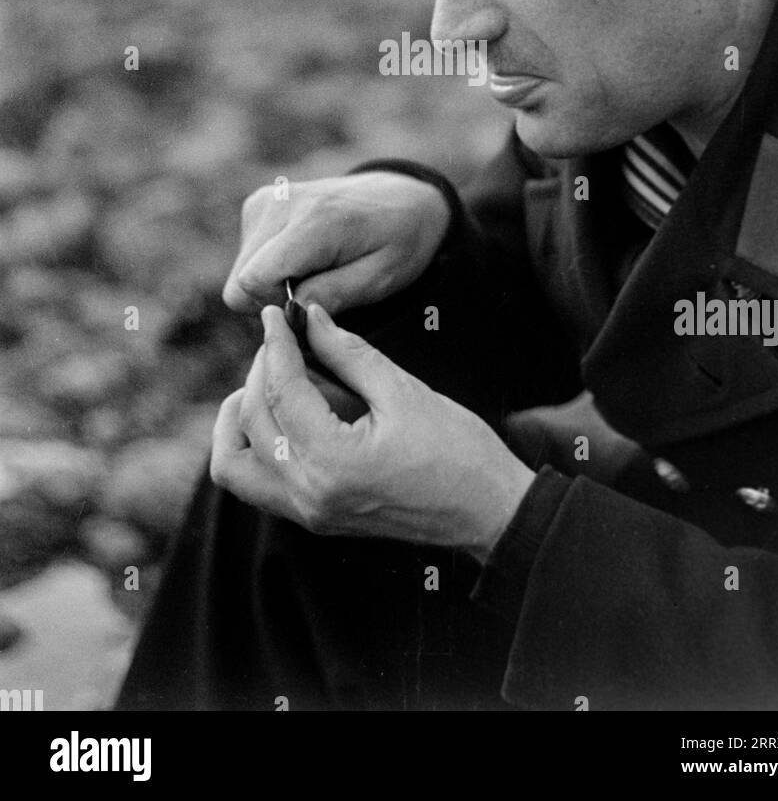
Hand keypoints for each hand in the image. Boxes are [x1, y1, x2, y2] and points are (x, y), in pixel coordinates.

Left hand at [210, 303, 534, 560]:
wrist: (488, 510)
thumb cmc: (457, 451)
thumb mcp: (403, 391)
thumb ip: (349, 353)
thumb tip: (313, 319)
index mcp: (333, 462)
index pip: (282, 392)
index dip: (276, 344)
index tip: (276, 314)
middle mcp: (309, 494)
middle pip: (253, 422)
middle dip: (261, 371)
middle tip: (285, 340)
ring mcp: (308, 513)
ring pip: (234, 465)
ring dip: (241, 417)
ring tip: (270, 380)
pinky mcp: (314, 517)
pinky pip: (257, 483)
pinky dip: (254, 446)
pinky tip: (282, 414)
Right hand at [222, 172, 450, 314]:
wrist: (400, 198)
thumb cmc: (398, 241)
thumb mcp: (381, 278)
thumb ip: (334, 295)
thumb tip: (289, 311)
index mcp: (315, 220)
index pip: (253, 280)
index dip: (277, 307)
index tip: (312, 306)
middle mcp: (282, 204)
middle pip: (240, 283)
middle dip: (273, 300)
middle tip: (318, 291)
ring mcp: (266, 201)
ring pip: (239, 274)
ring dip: (272, 285)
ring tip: (316, 272)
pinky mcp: (258, 204)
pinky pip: (246, 258)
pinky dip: (271, 268)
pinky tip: (304, 259)